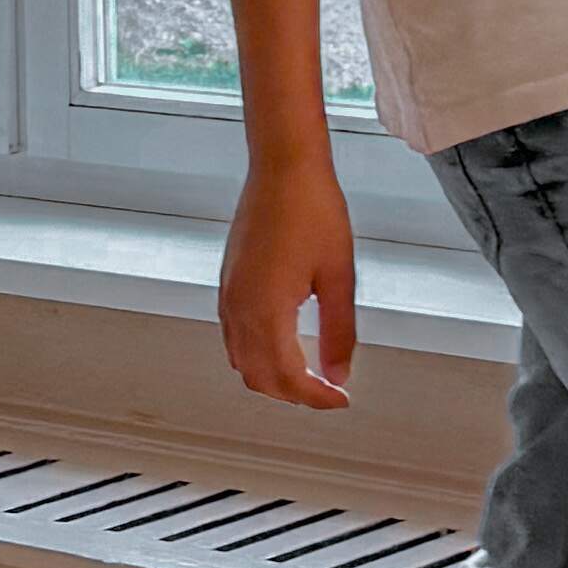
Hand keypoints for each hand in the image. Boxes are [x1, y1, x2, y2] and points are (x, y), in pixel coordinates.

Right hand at [219, 145, 358, 412]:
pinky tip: (282, 345)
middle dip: (293, 394)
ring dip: (272, 377)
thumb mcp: (339, 276)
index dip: (315, 398)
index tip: (339, 399)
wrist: (282, 167)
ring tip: (308, 374)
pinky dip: (255, 354)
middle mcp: (239, 307)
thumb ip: (338, 332)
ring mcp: (228, 295)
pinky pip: (233, 336)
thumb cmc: (311, 209)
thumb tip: (339, 373)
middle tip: (327, 392)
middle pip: (258, 378)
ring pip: (241, 360)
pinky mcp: (227, 282)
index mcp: (267, 310)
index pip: (288, 378)